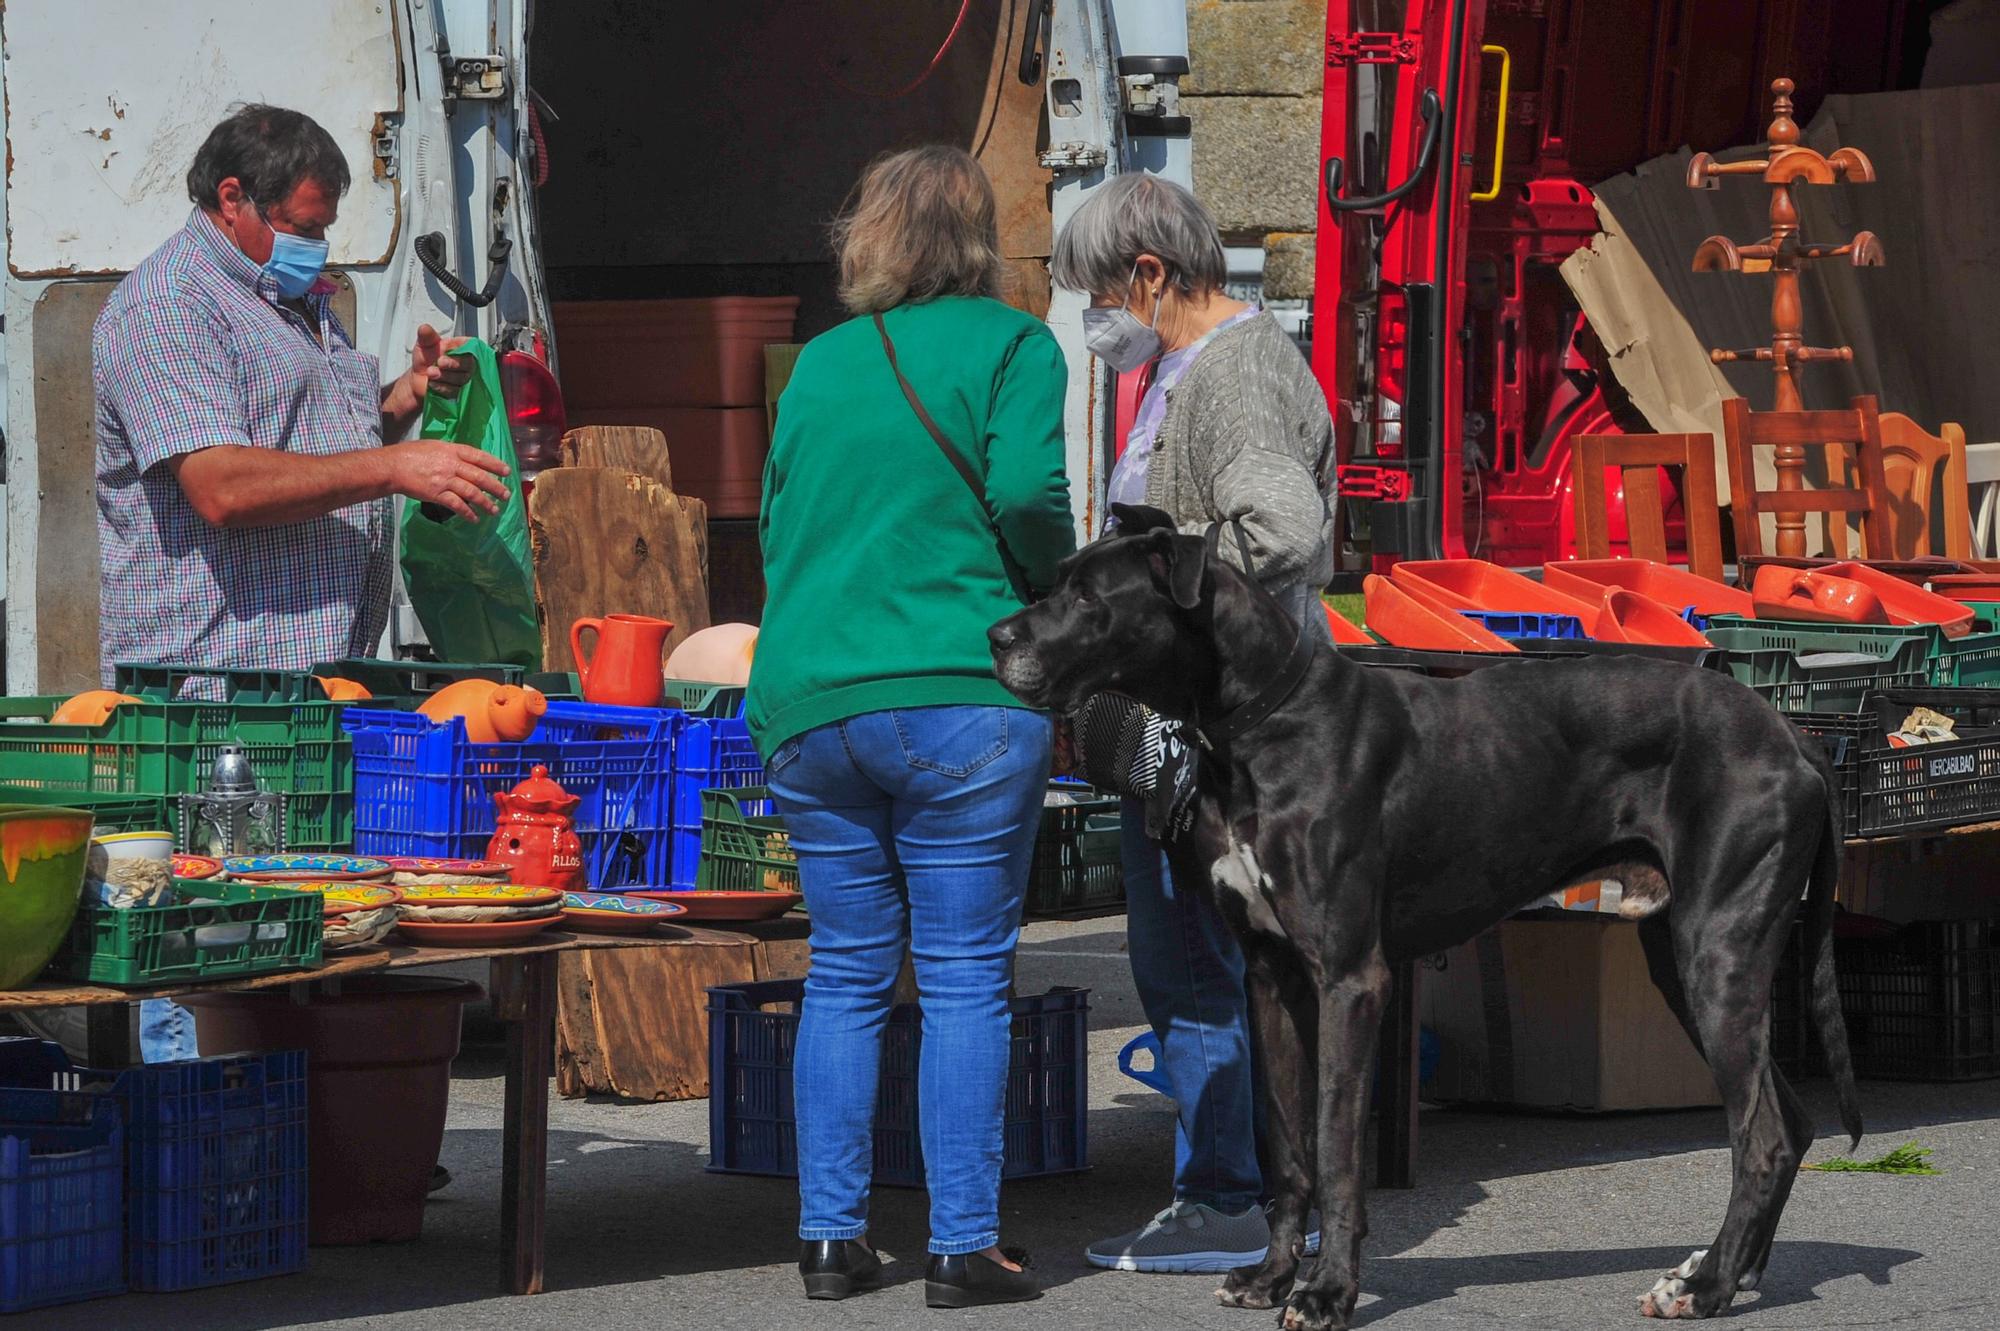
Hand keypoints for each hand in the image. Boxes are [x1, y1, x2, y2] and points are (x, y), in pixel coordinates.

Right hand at [384, 440, 511, 520]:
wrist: (392, 466)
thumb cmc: (410, 454)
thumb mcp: (434, 446)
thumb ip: (451, 453)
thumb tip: (467, 460)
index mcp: (451, 450)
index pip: (479, 456)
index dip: (495, 464)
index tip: (507, 471)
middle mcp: (451, 464)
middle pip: (479, 477)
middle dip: (496, 487)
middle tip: (507, 495)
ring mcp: (444, 480)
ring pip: (472, 493)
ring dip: (486, 503)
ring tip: (495, 510)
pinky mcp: (437, 494)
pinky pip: (457, 505)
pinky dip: (468, 513)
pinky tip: (475, 519)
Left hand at [409, 324, 473, 399]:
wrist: (417, 379)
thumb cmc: (424, 360)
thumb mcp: (424, 345)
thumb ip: (426, 336)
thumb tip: (424, 328)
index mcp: (459, 347)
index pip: (470, 345)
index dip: (461, 347)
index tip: (446, 348)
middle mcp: (464, 362)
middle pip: (469, 363)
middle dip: (452, 364)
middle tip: (439, 362)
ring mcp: (463, 377)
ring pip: (461, 378)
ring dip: (444, 376)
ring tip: (430, 372)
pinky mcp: (459, 391)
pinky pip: (454, 390)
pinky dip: (442, 387)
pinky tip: (433, 383)